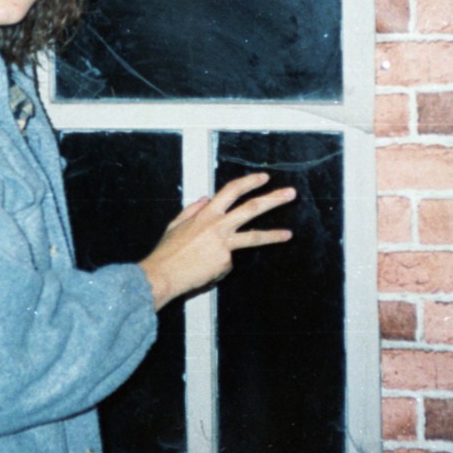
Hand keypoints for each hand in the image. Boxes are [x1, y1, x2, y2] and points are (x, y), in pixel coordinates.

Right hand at [137, 172, 293, 309]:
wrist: (162, 274)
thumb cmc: (167, 252)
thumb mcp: (176, 224)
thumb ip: (192, 210)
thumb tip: (205, 199)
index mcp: (206, 214)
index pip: (231, 190)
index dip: (249, 182)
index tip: (263, 178)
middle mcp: (217, 225)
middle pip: (252, 208)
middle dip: (273, 200)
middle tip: (290, 194)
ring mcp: (224, 244)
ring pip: (253, 237)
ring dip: (274, 235)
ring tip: (288, 235)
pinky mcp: (225, 262)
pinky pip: (228, 262)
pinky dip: (219, 266)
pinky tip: (206, 269)